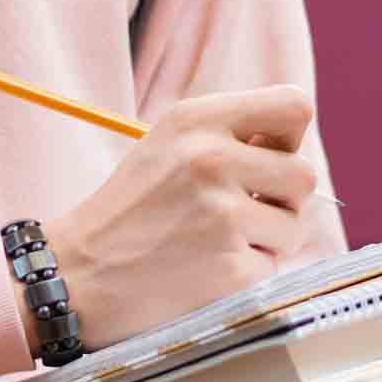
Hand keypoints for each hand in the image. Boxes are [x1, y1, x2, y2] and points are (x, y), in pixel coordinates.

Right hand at [45, 87, 320, 348]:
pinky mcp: (230, 270)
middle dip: (282, 199)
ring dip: (265, 240)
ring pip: (293, 226)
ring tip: (214, 242)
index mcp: (197, 119)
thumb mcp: (168, 145)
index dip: (289, 137)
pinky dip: (246, 274)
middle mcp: (212, 159)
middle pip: (304, 174)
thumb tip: (293, 142)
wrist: (77, 276)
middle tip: (242, 211)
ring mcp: (222, 216)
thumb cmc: (130, 210)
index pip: (295, 106)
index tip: (265, 157)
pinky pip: (272, 267)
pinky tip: (204, 270)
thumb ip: (229, 134)